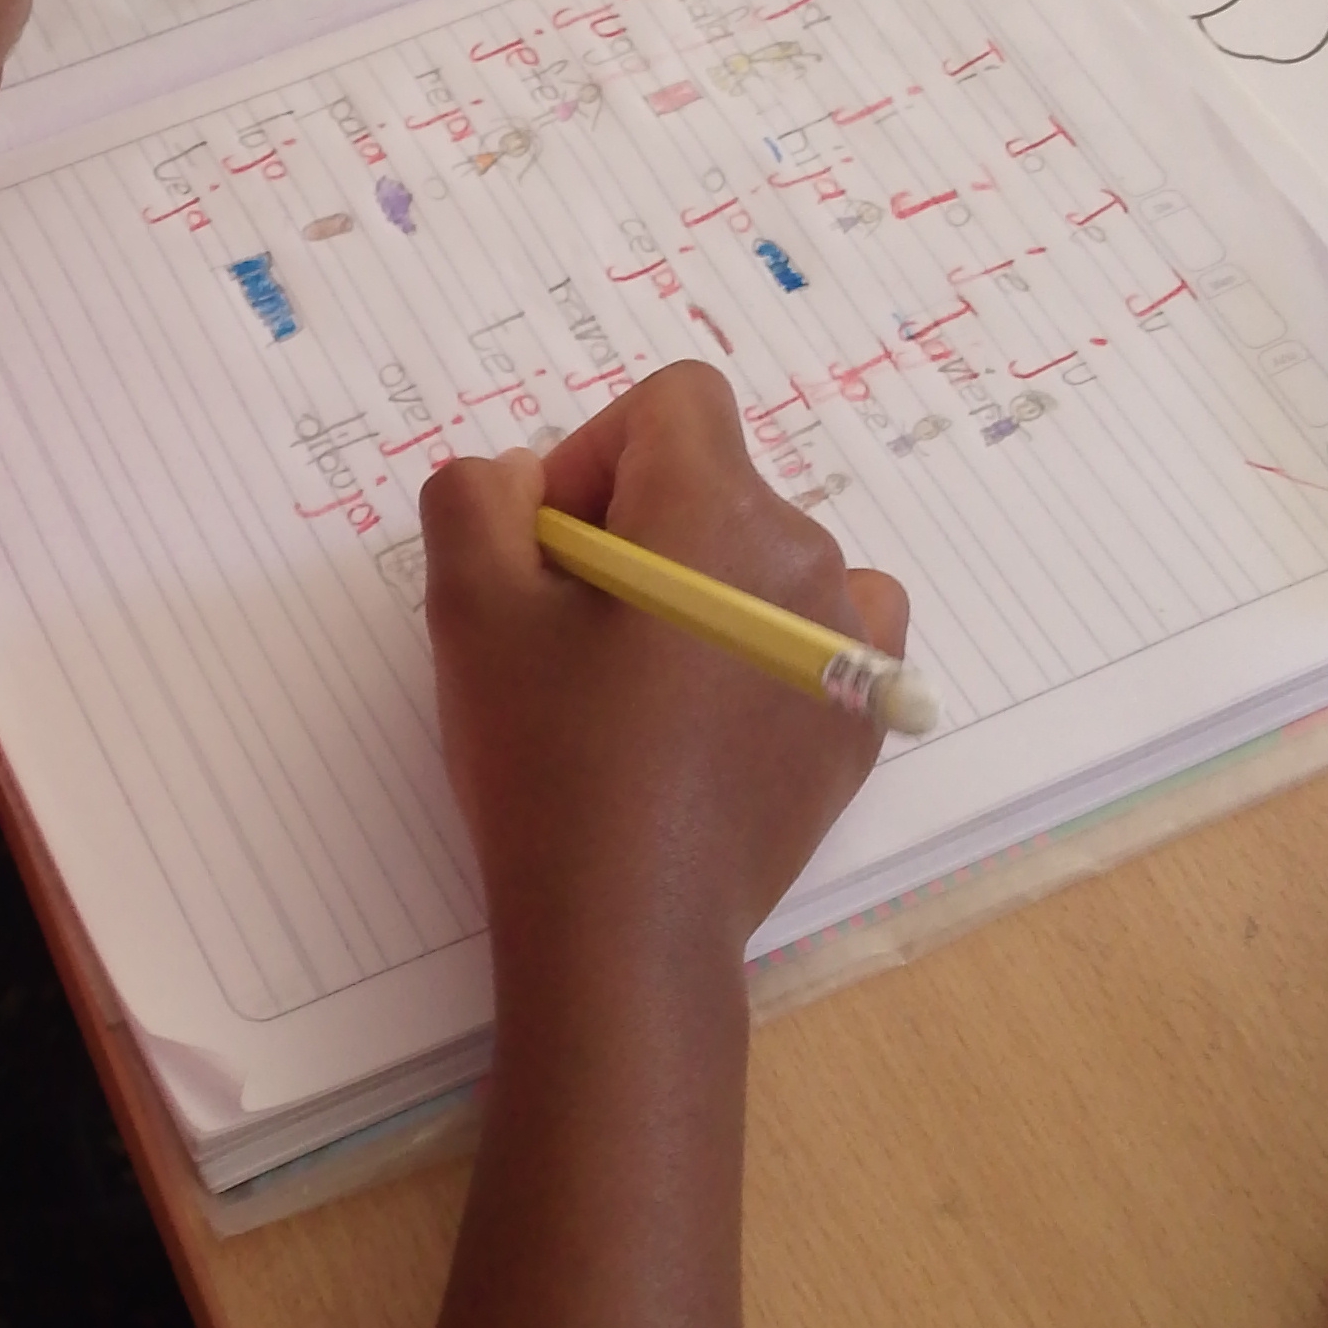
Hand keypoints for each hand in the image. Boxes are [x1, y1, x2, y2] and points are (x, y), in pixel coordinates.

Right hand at [421, 362, 904, 973]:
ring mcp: (847, 638)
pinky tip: (716, 707)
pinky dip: (773, 640)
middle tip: (572, 633)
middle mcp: (805, 554)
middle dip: (638, 527)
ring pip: (764, 555)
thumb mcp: (468, 608)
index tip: (554, 551)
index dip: (598, 453)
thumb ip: (478, 496)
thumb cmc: (547, 758)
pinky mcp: (859, 714)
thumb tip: (529, 480)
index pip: (674, 402)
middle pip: (714, 481)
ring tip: (639, 684)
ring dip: (701, 585)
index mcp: (716, 508)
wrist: (628, 924)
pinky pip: (829, 626)